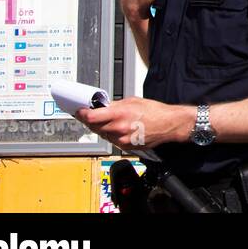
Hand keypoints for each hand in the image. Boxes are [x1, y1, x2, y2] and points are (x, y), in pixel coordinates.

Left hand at [75, 97, 195, 149]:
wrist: (169, 124)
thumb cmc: (155, 111)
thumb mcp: (133, 101)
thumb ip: (115, 105)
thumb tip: (102, 107)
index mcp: (119, 114)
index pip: (91, 117)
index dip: (82, 114)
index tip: (78, 111)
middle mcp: (118, 128)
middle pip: (94, 127)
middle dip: (90, 120)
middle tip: (89, 114)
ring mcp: (121, 139)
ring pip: (102, 134)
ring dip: (101, 128)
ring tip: (110, 120)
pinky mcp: (125, 147)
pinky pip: (111, 140)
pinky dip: (111, 134)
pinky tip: (118, 128)